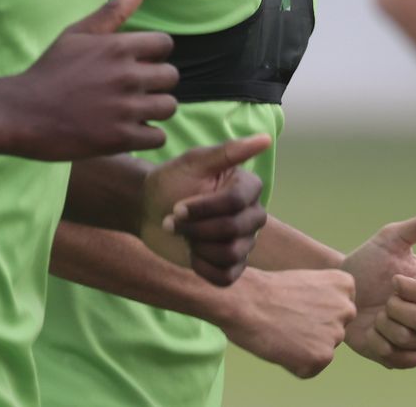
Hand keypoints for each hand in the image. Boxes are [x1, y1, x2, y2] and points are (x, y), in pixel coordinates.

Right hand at [0, 0, 177, 159]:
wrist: (22, 113)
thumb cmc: (50, 70)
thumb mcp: (77, 33)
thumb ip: (113, 10)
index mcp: (118, 46)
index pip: (165, 45)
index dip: (153, 54)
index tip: (136, 64)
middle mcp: (127, 75)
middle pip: (171, 77)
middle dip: (156, 83)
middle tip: (133, 90)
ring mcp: (125, 108)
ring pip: (168, 106)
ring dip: (154, 109)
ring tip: (133, 111)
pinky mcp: (121, 138)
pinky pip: (158, 137)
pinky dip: (147, 135)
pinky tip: (128, 130)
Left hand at [141, 134, 270, 285]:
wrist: (150, 209)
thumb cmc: (171, 181)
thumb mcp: (193, 162)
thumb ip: (227, 151)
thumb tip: (265, 138)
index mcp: (248, 186)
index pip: (235, 202)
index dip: (203, 208)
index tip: (176, 207)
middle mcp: (253, 214)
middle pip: (233, 229)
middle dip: (196, 227)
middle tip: (172, 221)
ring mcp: (245, 241)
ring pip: (230, 254)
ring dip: (197, 245)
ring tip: (183, 234)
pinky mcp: (233, 265)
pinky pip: (226, 276)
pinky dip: (203, 267)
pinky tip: (191, 252)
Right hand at [222, 267, 355, 377]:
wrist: (243, 300)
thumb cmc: (265, 289)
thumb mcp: (305, 281)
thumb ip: (322, 299)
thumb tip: (320, 323)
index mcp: (344, 285)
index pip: (338, 310)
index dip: (314, 311)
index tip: (295, 303)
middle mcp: (347, 309)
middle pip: (333, 331)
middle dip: (313, 330)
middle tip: (287, 319)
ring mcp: (336, 334)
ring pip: (321, 350)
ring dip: (303, 347)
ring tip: (281, 330)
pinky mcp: (323, 357)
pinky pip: (309, 369)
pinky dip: (293, 363)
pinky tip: (280, 345)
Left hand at [342, 206, 415, 368]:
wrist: (341, 290)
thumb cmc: (368, 261)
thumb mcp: (391, 238)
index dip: (414, 290)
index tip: (392, 280)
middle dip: (399, 310)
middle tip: (383, 300)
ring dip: (388, 327)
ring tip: (376, 314)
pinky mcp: (407, 356)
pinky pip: (406, 360)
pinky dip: (384, 346)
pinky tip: (373, 332)